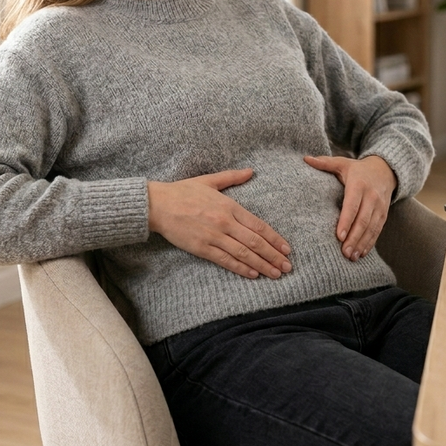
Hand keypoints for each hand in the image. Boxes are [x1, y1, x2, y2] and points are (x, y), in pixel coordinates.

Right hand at [148, 168, 291, 278]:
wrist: (158, 204)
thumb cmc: (183, 191)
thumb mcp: (210, 180)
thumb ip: (232, 177)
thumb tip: (251, 171)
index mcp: (229, 206)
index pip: (259, 225)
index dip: (275, 239)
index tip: (286, 249)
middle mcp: (225, 222)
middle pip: (255, 242)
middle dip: (274, 256)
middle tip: (287, 267)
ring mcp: (214, 236)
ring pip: (244, 254)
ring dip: (262, 265)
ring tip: (276, 274)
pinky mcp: (202, 248)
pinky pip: (226, 261)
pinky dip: (241, 268)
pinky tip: (253, 274)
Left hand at [304, 154, 395, 261]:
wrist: (386, 170)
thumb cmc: (358, 169)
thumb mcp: (342, 163)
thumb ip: (325, 163)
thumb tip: (305, 158)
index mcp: (359, 185)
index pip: (352, 205)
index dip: (346, 221)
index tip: (338, 236)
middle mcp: (371, 197)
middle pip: (363, 220)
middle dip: (354, 238)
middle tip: (344, 252)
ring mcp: (380, 207)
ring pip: (372, 228)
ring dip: (362, 243)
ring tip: (352, 257)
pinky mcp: (384, 215)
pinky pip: (378, 231)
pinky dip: (370, 243)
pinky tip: (362, 253)